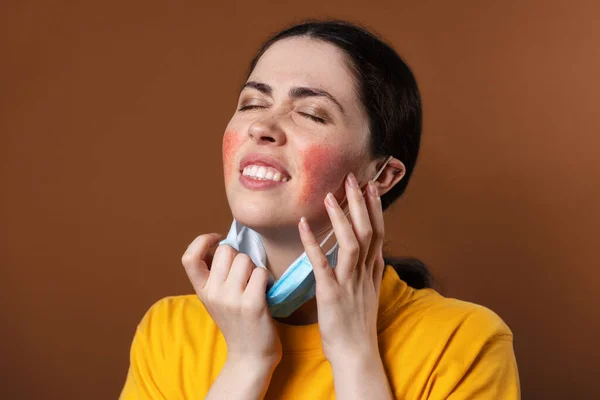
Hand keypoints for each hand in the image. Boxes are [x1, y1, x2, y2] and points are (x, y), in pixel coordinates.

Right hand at [181, 234, 281, 366]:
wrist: (250, 357)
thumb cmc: (238, 322)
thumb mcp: (216, 299)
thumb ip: (215, 275)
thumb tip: (222, 243)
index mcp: (202, 291)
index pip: (189, 258)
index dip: (202, 241)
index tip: (217, 239)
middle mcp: (213, 294)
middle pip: (226, 250)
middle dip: (239, 256)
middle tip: (244, 274)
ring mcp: (232, 299)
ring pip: (245, 259)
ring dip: (254, 268)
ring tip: (254, 286)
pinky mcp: (252, 304)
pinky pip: (260, 273)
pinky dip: (266, 279)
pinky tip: (264, 293)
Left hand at [298, 172, 384, 362]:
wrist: (355, 354)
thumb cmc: (358, 324)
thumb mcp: (369, 293)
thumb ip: (370, 270)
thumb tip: (372, 252)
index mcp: (373, 271)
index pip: (378, 233)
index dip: (374, 209)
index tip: (369, 187)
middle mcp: (365, 273)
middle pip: (368, 231)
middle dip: (361, 204)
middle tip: (352, 179)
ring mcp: (349, 283)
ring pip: (351, 243)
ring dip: (341, 218)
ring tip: (330, 196)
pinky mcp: (331, 294)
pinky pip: (322, 264)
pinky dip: (313, 243)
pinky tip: (303, 226)